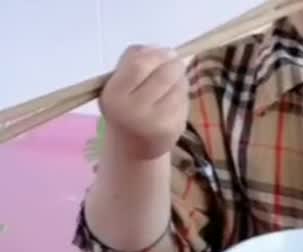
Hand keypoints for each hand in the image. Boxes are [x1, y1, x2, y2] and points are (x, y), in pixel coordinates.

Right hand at [99, 45, 188, 159]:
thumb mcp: (117, 84)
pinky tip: (174, 98)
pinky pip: (184, 100)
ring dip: (181, 78)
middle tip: (175, 62)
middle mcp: (134, 111)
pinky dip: (183, 94)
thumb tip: (158, 48)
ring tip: (173, 81)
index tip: (165, 52)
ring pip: (179, 86)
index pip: (139, 65)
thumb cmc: (124, 108)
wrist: (131, 148)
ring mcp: (156, 122)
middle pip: (165, 74)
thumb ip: (132, 61)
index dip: (156, 54)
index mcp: (114, 95)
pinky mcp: (174, 129)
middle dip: (175, 64)